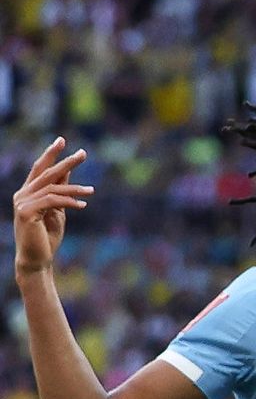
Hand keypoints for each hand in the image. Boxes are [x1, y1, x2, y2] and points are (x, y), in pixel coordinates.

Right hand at [15, 140, 89, 278]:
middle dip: (66, 162)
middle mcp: (22, 195)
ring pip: (52, 187)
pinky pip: (52, 201)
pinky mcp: (26, 212)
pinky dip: (69, 201)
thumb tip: (68, 171)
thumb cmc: (47, 236)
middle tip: (83, 153)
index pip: (39, 169)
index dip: (50, 154)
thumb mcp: (58, 210)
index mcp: (27, 192)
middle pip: (46, 173)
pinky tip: (83, 205)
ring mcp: (22, 203)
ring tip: (91, 191)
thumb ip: (60, 191)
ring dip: (74, 189)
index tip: (62, 140)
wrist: (38, 259)